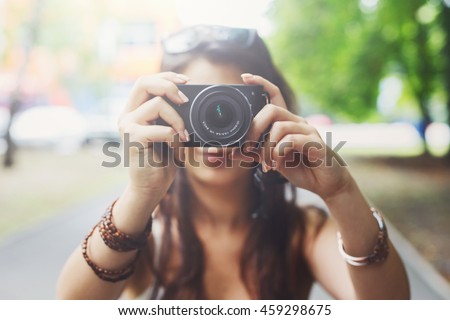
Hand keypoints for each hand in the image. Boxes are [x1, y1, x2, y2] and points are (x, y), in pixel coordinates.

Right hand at [117, 72, 189, 198]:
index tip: (187, 81)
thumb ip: (173, 116)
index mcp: (135, 111)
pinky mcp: (132, 139)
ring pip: (156, 104)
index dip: (166, 77)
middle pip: (143, 82)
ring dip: (177, 119)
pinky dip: (174, 137)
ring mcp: (127, 126)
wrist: (150, 188)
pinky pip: (160, 129)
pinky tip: (177, 148)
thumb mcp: (171, 133)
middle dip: (168, 85)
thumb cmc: (162, 161)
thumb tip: (191, 101)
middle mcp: (127, 115)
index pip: (146, 81)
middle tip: (185, 100)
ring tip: (183, 135)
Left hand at [236, 73, 352, 201]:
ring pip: (279, 127)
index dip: (261, 84)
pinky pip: (291, 141)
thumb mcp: (270, 160)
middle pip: (272, 110)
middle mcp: (297, 122)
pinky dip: (278, 154)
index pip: (274, 95)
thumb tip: (227, 151)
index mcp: (286, 122)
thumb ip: (251, 153)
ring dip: (267, 148)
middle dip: (255, 128)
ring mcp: (307, 131)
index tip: (245, 77)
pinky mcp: (315, 144)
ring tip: (266, 164)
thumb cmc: (299, 168)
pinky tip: (276, 165)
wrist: (324, 183)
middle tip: (248, 147)